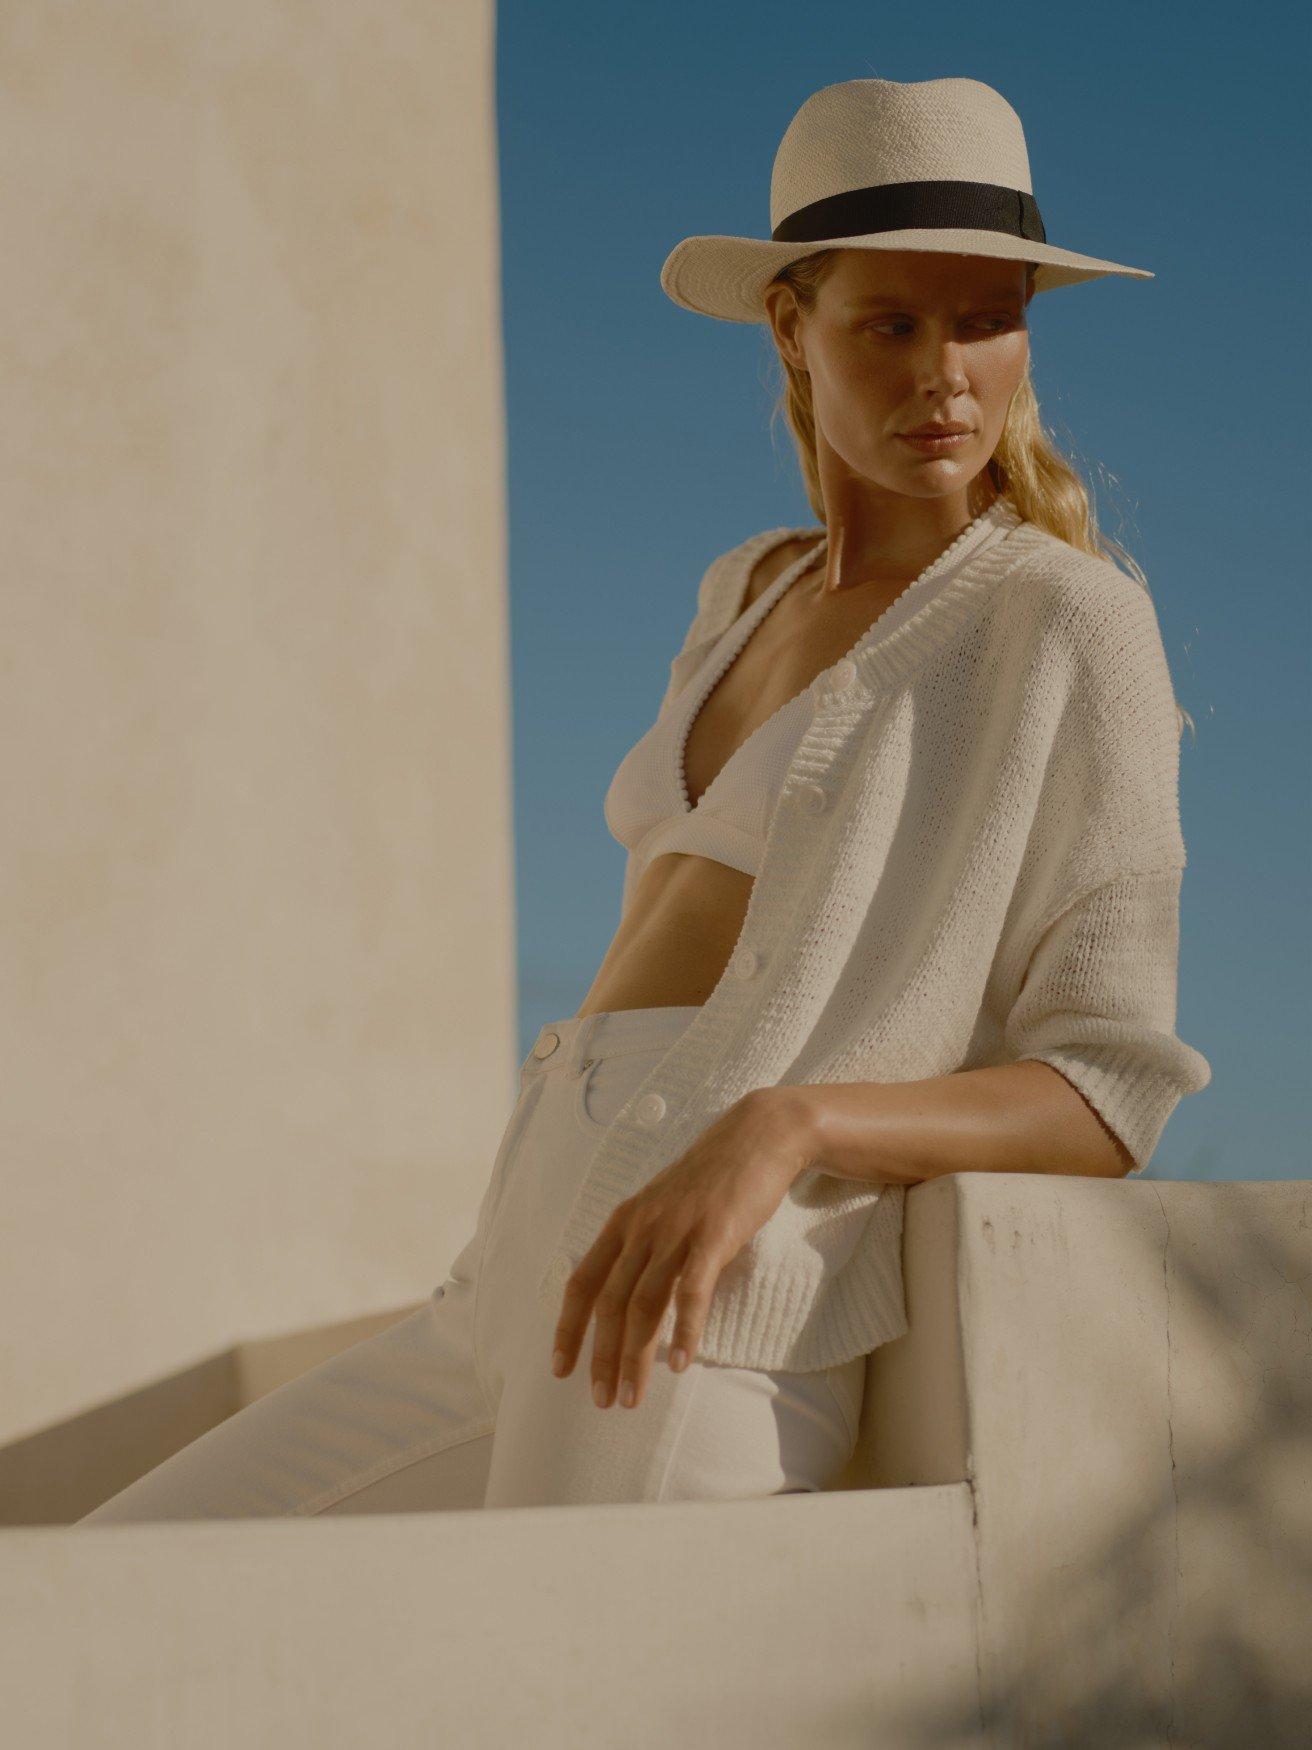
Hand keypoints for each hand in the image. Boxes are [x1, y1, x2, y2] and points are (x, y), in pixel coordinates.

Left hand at [548, 1087, 812, 1409]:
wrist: (757, 1137)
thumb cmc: (712, 1178)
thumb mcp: (663, 1206)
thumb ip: (644, 1243)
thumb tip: (630, 1292)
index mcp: (624, 1222)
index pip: (582, 1282)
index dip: (567, 1328)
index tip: (560, 1369)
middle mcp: (641, 1228)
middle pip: (610, 1303)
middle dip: (602, 1356)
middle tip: (602, 1400)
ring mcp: (676, 1231)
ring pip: (644, 1304)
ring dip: (636, 1357)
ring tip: (632, 1397)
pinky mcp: (713, 1236)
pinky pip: (692, 1292)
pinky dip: (684, 1331)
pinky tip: (680, 1363)